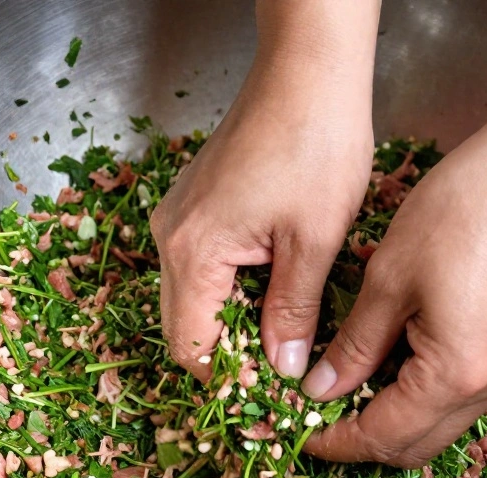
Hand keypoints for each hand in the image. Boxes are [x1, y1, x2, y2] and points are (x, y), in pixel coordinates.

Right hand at [150, 3, 378, 379]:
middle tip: (283, 373)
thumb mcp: (314, 242)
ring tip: (286, 336)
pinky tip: (276, 290)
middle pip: (185, 325)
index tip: (273, 396)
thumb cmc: (315, 144)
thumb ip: (294, 313)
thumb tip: (285, 370)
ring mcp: (180, 216)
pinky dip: (233, 289)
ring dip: (234, 322)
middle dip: (230, 356)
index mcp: (193, 251)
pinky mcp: (197, 203)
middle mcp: (172, 235)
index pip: (191, 346)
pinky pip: (203, 265)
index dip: (230, 379)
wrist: (307, 72)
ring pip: (194, 296)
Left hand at [302, 106, 486, 467]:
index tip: (301, 434)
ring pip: (442, 421)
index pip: (384, 437)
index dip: (337, 443)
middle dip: (365, 440)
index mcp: (456, 373)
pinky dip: (422, 393)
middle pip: (417, 445)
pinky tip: (391, 359)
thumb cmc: (462, 208)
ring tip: (348, 385)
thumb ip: (356, 343)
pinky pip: (463, 392)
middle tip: (320, 416)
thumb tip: (323, 389)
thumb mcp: (389, 277)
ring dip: (394, 417)